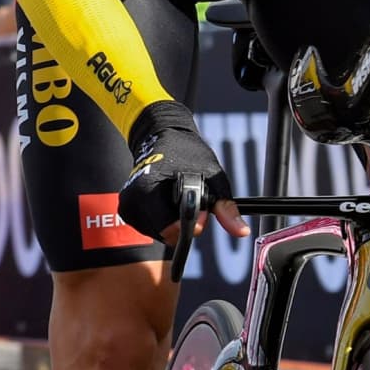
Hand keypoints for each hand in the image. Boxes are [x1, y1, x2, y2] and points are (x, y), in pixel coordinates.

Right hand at [120, 100, 250, 243]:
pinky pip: (153, 228)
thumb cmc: (185, 151)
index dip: (191, 225)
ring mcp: (129, 208)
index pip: (170, 228)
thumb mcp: (212, 177)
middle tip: (191, 200)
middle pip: (166, 234)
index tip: (202, 213)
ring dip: (175, 223)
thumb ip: (225, 208)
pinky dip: (165, 220)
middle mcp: (133, 202)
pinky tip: (169, 202)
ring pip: (160, 234)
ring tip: (178, 197)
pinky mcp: (129, 212)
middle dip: (184, 224)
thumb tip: (241, 232)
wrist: (160, 135)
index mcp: (147, 191)